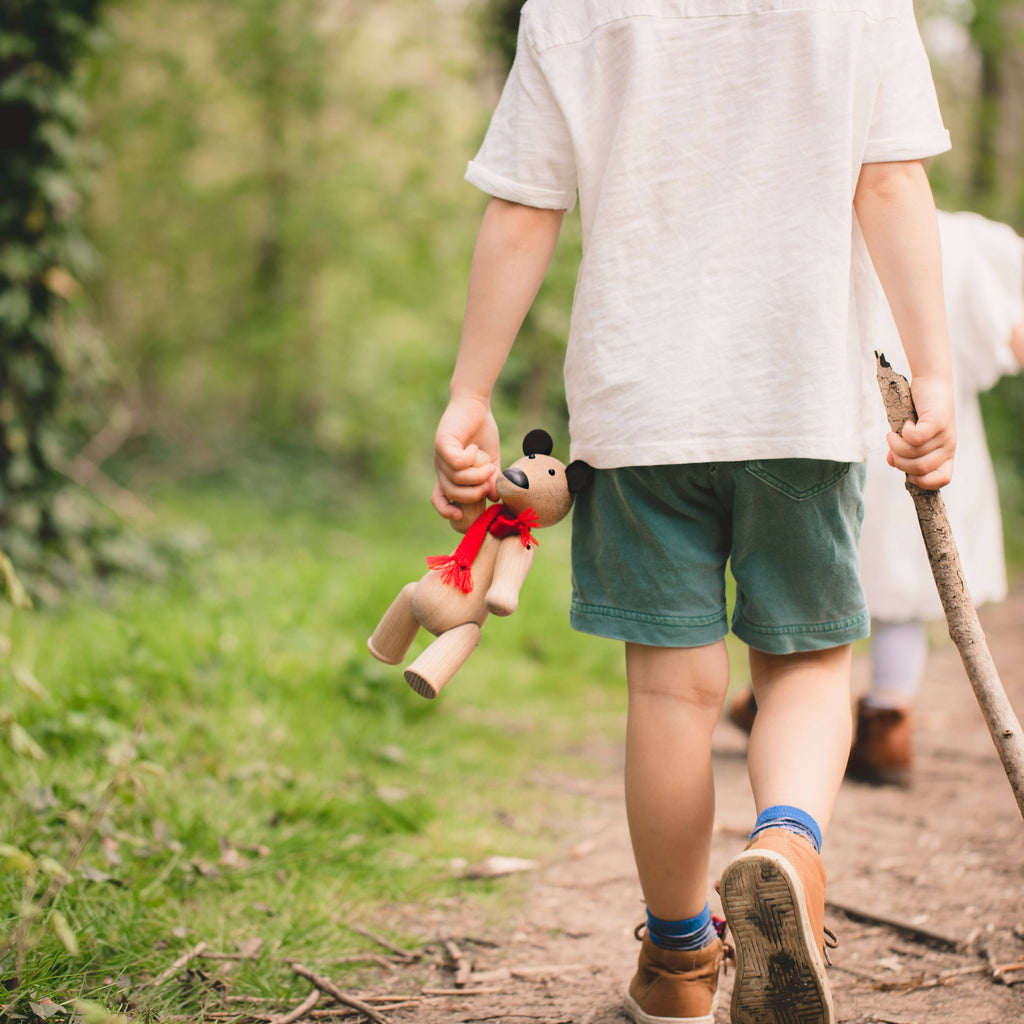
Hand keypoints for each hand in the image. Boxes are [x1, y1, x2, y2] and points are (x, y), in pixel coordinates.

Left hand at [431, 398, 499, 519]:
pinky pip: (456, 462)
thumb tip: (496, 498)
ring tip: (489, 464)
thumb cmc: (482, 432)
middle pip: (452, 493)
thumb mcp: (490, 461)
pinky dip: (470, 459)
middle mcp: (441, 467)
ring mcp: (439, 456)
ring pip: (456, 479)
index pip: (438, 499)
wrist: (475, 404)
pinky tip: (475, 449)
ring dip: (477, 476)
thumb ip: (491, 480)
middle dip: (474, 494)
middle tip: (489, 481)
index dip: (446, 511)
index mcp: (449, 474)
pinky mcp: (442, 442)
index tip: (461, 516)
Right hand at [886, 373, 955, 489]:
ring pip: (914, 453)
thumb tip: (892, 462)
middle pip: (920, 468)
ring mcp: (945, 434)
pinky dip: (904, 433)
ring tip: (893, 434)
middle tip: (892, 446)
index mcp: (946, 454)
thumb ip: (904, 453)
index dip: (923, 482)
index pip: (942, 479)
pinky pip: (916, 438)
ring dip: (896, 445)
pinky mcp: (938, 421)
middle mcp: (949, 446)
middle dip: (900, 461)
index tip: (907, 474)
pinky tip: (905, 424)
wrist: (931, 382)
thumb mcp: (912, 437)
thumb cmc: (920, 412)